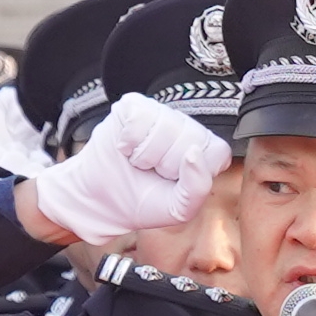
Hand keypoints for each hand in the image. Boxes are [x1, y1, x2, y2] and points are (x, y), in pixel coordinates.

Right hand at [16, 93, 229, 246]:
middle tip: (152, 172)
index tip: (174, 183)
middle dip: (166, 164)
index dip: (194, 172)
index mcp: (202, 153)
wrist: (99, 201)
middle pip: (192, 137)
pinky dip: (130, 139)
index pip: (217, 152)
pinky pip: (142, 116)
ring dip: (146, 153)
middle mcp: (185, 128)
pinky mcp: (135, 105)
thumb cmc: (141, 202)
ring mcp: (160, 113)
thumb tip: (194, 153)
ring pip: (167, 125)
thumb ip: (197, 188)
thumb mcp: (177, 209)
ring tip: (138, 161)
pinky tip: (125, 148)